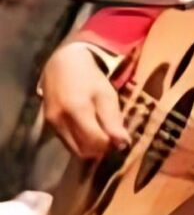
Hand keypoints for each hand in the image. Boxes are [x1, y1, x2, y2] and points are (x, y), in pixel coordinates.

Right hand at [41, 42, 129, 158]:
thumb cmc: (90, 78)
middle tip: (112, 138)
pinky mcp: (49, 124)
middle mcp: (60, 120)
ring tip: (102, 134)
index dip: (111, 144)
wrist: (63, 65)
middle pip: (84, 150)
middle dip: (101, 149)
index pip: (96, 141)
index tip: (121, 139)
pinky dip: (80, 142)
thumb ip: (113, 120)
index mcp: (77, 109)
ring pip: (74, 149)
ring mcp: (52, 123)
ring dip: (90, 148)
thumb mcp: (107, 94)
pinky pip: (67, 143)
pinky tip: (90, 131)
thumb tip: (123, 144)